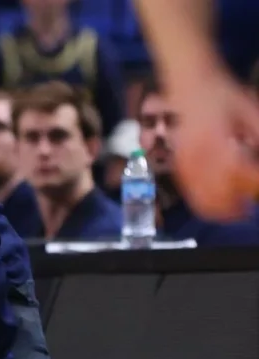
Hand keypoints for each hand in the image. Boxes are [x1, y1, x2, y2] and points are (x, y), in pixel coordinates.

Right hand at [169, 71, 258, 221]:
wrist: (188, 80)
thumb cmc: (221, 93)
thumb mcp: (251, 111)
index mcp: (218, 143)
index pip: (240, 177)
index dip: (253, 186)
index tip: (258, 191)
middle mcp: (198, 156)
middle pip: (216, 198)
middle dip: (234, 208)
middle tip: (247, 208)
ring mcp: (184, 161)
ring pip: (199, 198)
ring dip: (218, 209)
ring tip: (234, 209)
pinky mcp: (177, 162)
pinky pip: (188, 189)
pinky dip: (201, 199)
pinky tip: (213, 198)